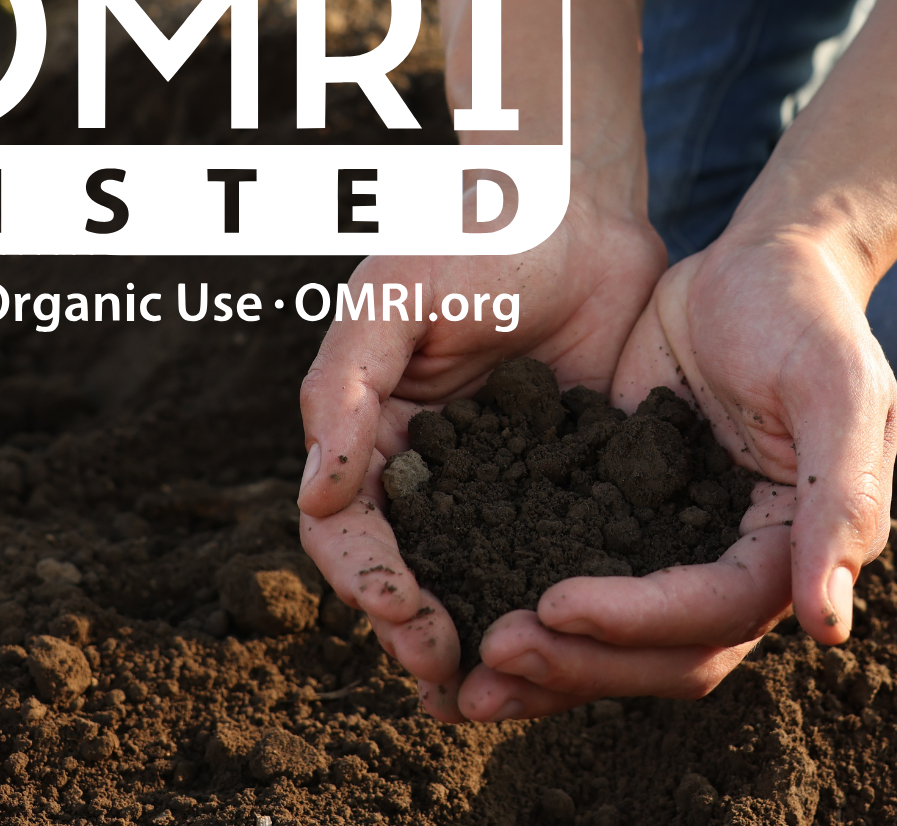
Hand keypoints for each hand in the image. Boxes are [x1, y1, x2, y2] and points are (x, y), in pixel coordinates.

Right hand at [294, 195, 665, 717]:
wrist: (575, 202)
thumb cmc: (467, 234)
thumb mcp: (392, 297)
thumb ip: (346, 390)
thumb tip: (315, 495)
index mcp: (369, 435)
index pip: (346, 530)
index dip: (367, 580)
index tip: (403, 613)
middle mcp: (428, 472)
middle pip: (408, 576)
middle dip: (420, 634)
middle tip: (452, 678)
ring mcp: (500, 484)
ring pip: (479, 580)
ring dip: (484, 641)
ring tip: (501, 695)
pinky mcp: (571, 483)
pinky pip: (558, 555)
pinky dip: (560, 607)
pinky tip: (581, 648)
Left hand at [453, 226, 896, 718]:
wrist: (761, 260)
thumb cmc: (806, 312)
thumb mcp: (835, 386)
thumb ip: (842, 498)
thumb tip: (830, 627)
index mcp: (797, 549)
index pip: (717, 613)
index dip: (638, 621)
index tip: (555, 603)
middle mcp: (739, 568)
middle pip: (662, 653)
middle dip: (579, 663)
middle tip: (493, 653)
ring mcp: (678, 548)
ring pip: (616, 643)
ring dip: (548, 665)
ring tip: (464, 681)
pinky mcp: (627, 519)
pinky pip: (582, 587)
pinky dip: (533, 619)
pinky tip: (466, 616)